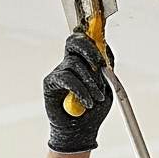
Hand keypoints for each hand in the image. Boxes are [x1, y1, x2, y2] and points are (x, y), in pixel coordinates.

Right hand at [43, 29, 113, 151]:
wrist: (81, 131)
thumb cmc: (94, 109)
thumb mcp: (107, 87)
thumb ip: (106, 67)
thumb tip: (105, 47)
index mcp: (85, 61)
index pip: (85, 39)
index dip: (90, 32)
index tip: (98, 26)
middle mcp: (69, 62)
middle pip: (74, 42)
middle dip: (89, 49)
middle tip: (100, 65)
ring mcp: (59, 71)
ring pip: (74, 63)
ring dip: (90, 82)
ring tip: (97, 98)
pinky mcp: (50, 82)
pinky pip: (67, 78)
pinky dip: (80, 90)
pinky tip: (86, 102)